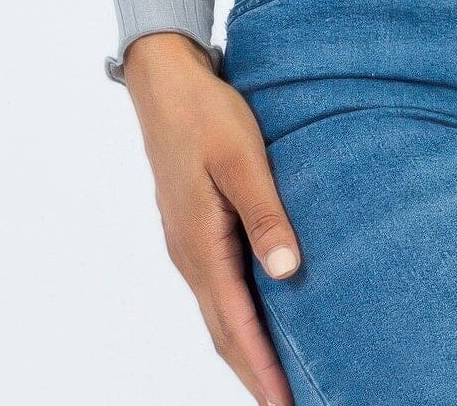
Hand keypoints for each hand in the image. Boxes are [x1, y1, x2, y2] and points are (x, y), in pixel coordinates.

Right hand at [123, 34, 299, 405]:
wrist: (166, 83)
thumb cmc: (207, 114)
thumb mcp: (243, 158)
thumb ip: (266, 214)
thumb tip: (288, 271)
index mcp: (201, 246)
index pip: (235, 327)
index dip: (262, 371)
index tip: (286, 405)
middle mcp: (191, 256)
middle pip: (224, 334)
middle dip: (255, 376)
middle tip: (290, 405)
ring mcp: (189, 246)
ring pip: (220, 315)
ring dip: (247, 352)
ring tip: (280, 381)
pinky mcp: (194, 231)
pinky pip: (219, 290)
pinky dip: (239, 319)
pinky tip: (261, 321)